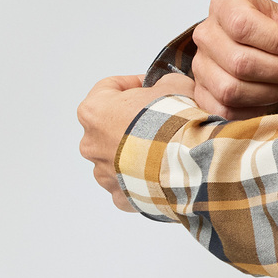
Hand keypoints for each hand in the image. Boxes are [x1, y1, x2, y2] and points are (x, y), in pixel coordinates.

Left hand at [77, 72, 195, 209]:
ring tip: (162, 148)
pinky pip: (128, 184)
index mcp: (94, 110)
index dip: (133, 84)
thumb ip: (161, 83)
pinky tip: (161, 170)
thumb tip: (164, 88)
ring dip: (134, 151)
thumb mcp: (173, 85)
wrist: (185, 158)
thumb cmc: (172, 123)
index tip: (149, 87)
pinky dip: (142, 178)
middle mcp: (91, 142)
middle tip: (159, 119)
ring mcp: (102, 171)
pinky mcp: (118, 194)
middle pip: (109, 125)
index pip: (108, 88)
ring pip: (115, 157)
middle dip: (132, 121)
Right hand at [190, 0, 277, 117]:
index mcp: (224, 6)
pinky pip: (226, 111)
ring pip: (232, 90)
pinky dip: (255, 108)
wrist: (250, 43)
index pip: (243, 26)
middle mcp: (206, 35)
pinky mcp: (202, 94)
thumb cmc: (267, 27)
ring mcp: (200, 67)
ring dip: (271, 91)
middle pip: (240, 62)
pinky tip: (273, 95)